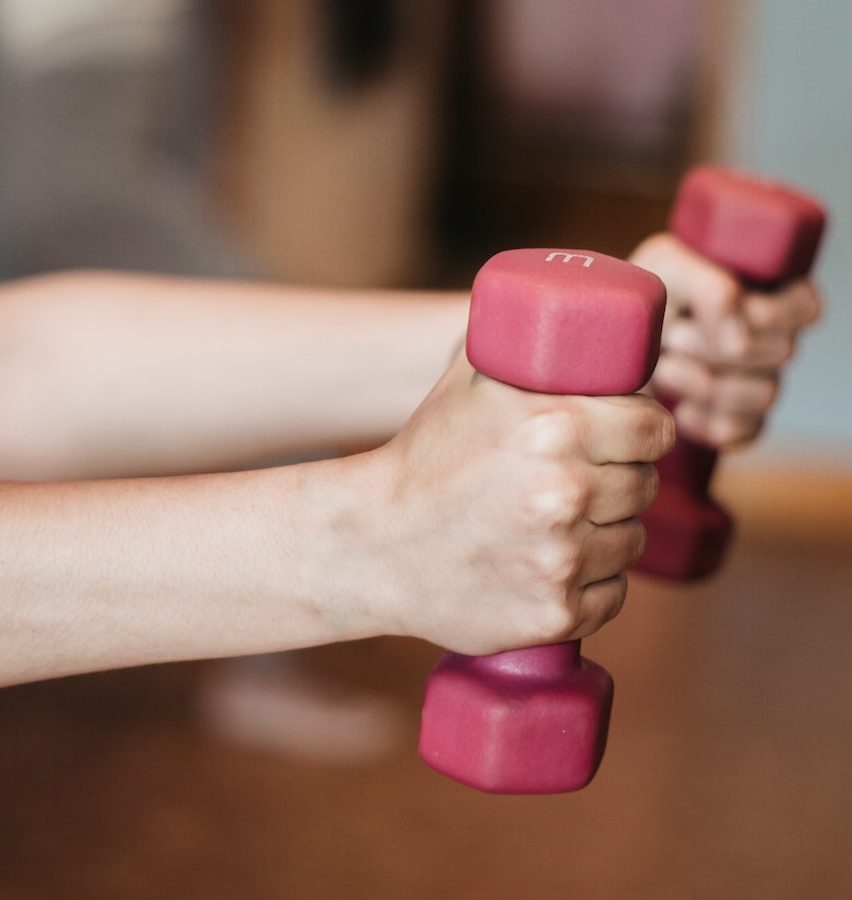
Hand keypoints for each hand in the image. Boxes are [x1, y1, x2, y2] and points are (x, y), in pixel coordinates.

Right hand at [366, 350, 673, 654]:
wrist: (372, 544)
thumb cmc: (424, 457)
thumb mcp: (469, 382)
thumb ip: (526, 345)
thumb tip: (578, 318)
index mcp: (556, 428)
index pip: (655, 429)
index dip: (644, 431)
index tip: (629, 438)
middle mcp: (566, 494)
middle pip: (645, 485)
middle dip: (621, 480)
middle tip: (582, 481)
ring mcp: (562, 561)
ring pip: (630, 542)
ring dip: (607, 532)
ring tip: (560, 525)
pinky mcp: (555, 614)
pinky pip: (612, 595)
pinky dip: (592, 584)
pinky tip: (552, 567)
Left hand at [631, 233, 821, 447]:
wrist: (606, 345)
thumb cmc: (642, 296)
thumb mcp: (666, 267)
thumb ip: (711, 289)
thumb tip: (740, 342)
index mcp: (768, 291)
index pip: (803, 308)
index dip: (762, 314)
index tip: (709, 312)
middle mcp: (773, 337)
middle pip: (780, 352)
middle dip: (714, 347)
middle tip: (671, 338)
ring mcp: (758, 381)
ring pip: (764, 394)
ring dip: (703, 383)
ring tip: (664, 369)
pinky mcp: (737, 420)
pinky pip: (742, 432)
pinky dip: (704, 422)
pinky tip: (678, 408)